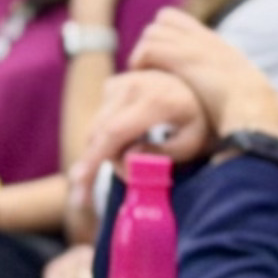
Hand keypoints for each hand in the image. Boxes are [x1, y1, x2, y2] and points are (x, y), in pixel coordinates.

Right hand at [82, 68, 215, 177]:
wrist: (198, 90)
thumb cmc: (199, 123)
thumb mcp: (191, 144)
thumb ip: (160, 155)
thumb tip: (127, 158)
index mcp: (157, 101)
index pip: (115, 132)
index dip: (94, 158)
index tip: (78, 180)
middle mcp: (133, 85)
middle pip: (99, 132)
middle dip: (94, 164)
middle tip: (88, 195)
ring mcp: (121, 82)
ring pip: (96, 128)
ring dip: (103, 153)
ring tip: (126, 169)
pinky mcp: (113, 85)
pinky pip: (99, 120)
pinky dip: (105, 139)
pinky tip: (127, 147)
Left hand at [131, 7, 277, 144]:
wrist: (256, 112)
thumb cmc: (252, 115)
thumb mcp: (242, 94)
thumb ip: (226, 90)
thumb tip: (216, 101)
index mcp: (218, 45)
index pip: (178, 19)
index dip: (166, 34)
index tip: (163, 60)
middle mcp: (205, 39)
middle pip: (164, 18)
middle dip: (153, 40)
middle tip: (151, 68)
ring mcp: (195, 46)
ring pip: (152, 33)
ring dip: (144, 54)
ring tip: (146, 76)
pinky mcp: (183, 58)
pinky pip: (148, 50)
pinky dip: (142, 63)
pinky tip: (145, 81)